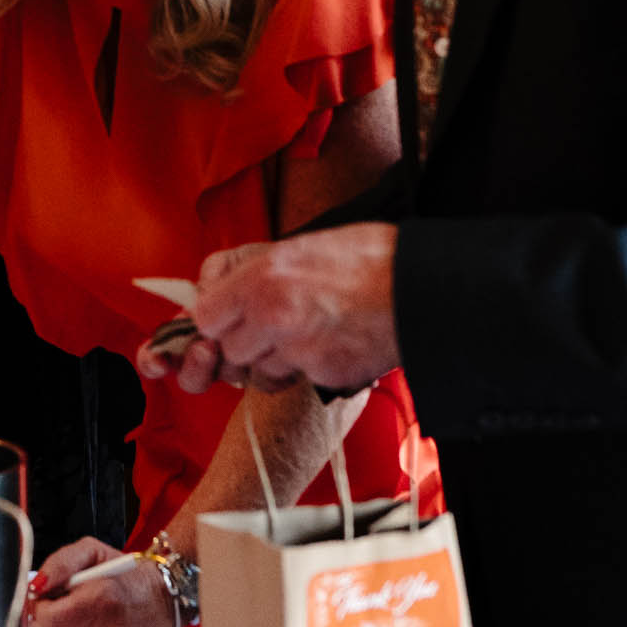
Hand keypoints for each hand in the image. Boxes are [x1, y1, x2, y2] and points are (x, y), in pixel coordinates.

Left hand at [25, 537, 178, 626]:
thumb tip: (35, 586)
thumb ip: (59, 563)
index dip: (38, 607)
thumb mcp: (93, 551)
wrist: (168, 597)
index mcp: (100, 596)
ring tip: (66, 620)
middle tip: (53, 608)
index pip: (48, 618)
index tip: (45, 597)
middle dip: (42, 623)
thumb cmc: (128, 572)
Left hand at [173, 225, 401, 394]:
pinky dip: (309, 368)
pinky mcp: (325, 374)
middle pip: (230, 351)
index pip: (204, 316)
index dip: (217, 318)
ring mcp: (299, 350)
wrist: (422, 286)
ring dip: (276, 359)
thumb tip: (212, 289)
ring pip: (261, 371)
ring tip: (307, 332)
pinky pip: (298, 379)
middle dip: (246, 343)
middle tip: (272, 327)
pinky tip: (331, 343)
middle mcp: (273, 315)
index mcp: (261, 277)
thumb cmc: (367, 258)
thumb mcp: (296, 247)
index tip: (231, 315)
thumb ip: (248, 271)